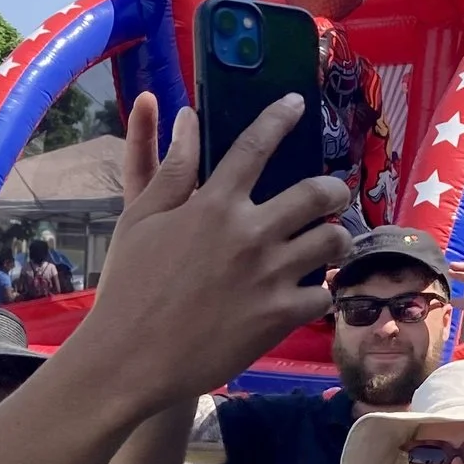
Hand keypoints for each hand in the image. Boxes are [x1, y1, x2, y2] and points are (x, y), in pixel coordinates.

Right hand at [74, 96, 350, 402]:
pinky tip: (307, 293)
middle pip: (317, 193)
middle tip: (333, 193)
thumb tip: (186, 118)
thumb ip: (172, 169)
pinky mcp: (279, 316)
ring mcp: (270, 276)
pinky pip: (321, 295)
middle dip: (334, 189)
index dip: (279, 118)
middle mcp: (250, 233)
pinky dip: (318, 292)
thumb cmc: (128, 288)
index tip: (295, 104)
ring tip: (328, 243)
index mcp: (214, 204)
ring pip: (332, 242)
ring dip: (335, 239)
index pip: (256, 145)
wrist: (130, 359)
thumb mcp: (140, 220)